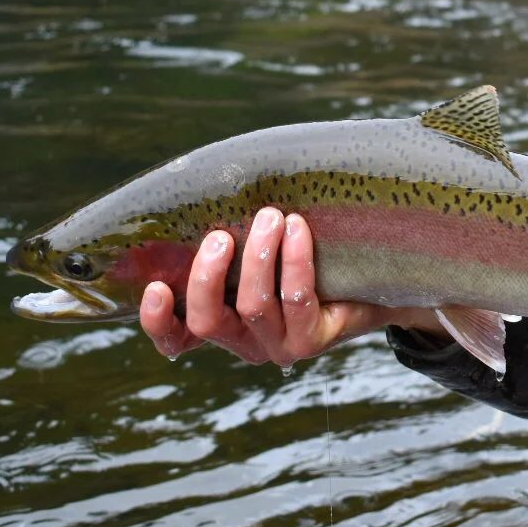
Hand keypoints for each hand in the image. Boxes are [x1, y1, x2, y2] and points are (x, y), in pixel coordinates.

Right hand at [139, 208, 441, 365]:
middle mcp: (243, 341)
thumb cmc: (308, 253)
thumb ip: (233, 230)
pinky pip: (297, 299)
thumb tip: (210, 180)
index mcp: (221, 321)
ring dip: (258, 257)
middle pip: (207, 320)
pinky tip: (298, 229)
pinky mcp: (311, 342)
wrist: (372, 281)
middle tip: (221, 236)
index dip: (158, 320)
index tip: (155, 286)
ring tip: (271, 216)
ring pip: (253, 306)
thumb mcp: (262, 246)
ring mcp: (277, 346)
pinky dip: (294, 259)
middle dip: (208, 275)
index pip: (176, 337)